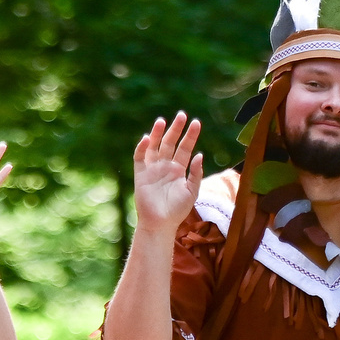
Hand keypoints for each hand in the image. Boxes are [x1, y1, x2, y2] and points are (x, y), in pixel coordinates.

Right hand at [133, 112, 202, 235]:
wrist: (160, 223)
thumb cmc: (177, 210)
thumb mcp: (192, 191)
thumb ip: (195, 173)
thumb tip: (199, 154)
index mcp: (179, 169)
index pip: (185, 148)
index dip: (190, 135)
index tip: (196, 123)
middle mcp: (165, 166)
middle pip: (170, 142)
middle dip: (175, 129)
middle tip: (182, 115)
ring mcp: (152, 169)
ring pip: (154, 146)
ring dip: (157, 133)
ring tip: (162, 121)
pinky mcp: (140, 174)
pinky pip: (140, 157)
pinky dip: (142, 147)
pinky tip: (147, 138)